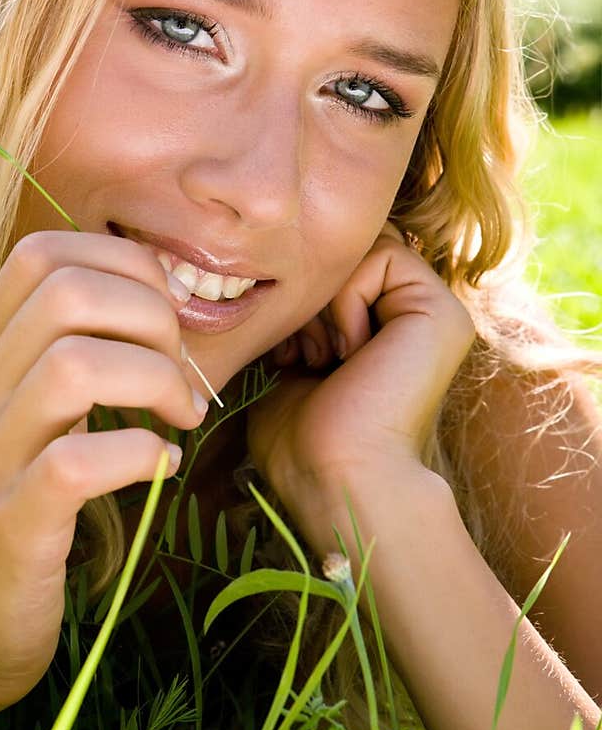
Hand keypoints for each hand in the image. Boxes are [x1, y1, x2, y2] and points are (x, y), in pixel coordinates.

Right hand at [0, 230, 205, 711]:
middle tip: (182, 376)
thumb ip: (68, 356)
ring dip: (155, 382)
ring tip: (180, 418)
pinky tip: (161, 469)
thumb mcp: (23, 419)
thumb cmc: (11, 512)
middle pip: (66, 293)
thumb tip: (164, 307)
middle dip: (152, 318)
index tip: (166, 315)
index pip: (41, 253)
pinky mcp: (11, 523)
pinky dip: (142, 456)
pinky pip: (81, 462)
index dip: (125, 264)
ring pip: (75, 365)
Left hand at [246, 223, 475, 550]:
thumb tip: (286, 280)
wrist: (338, 478)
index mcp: (389, 335)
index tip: (293, 355)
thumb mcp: (292, 368)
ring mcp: (436, 313)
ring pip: (363, 250)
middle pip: (349, 254)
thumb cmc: (305, 445)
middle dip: (312, 296)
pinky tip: (351, 352)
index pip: (339, 270)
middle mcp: (418, 320)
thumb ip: (303, 321)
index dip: (303, 299)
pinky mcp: (443, 311)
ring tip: (328, 357)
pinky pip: (383, 256)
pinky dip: (347, 298)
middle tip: (309, 355)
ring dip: (327, 299)